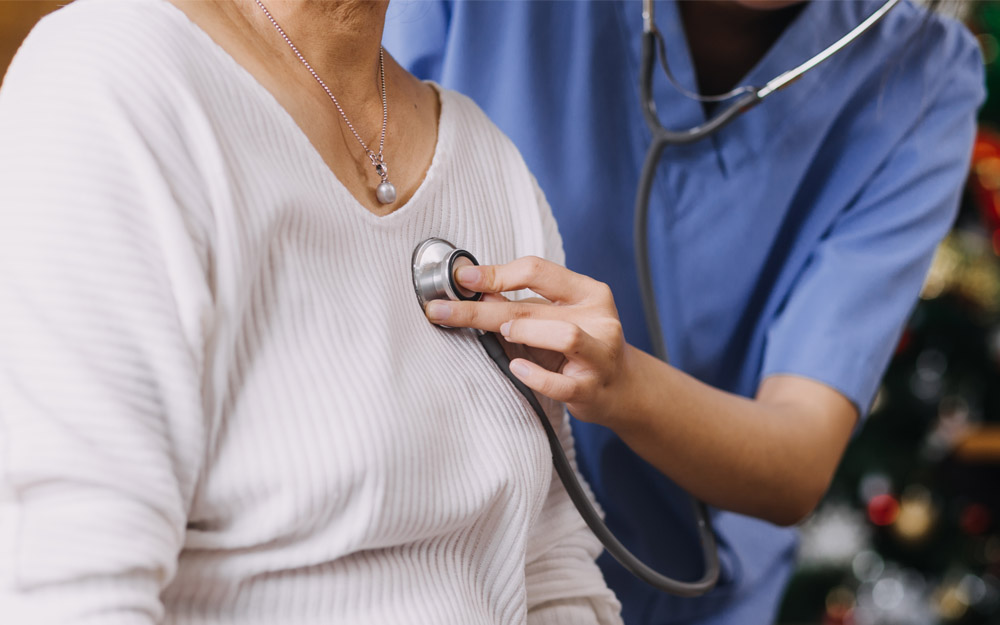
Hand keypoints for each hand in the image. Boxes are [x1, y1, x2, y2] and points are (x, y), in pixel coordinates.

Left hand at [424, 256, 634, 425]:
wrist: (621, 389)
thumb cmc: (580, 349)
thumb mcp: (556, 318)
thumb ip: (523, 305)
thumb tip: (475, 291)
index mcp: (588, 292)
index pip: (536, 270)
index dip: (495, 273)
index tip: (462, 279)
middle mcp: (598, 318)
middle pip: (532, 306)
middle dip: (481, 309)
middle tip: (444, 310)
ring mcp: (599, 354)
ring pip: (564, 335)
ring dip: (524, 332)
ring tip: (502, 334)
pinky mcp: (590, 389)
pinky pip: (559, 382)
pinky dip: (534, 375)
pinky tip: (516, 368)